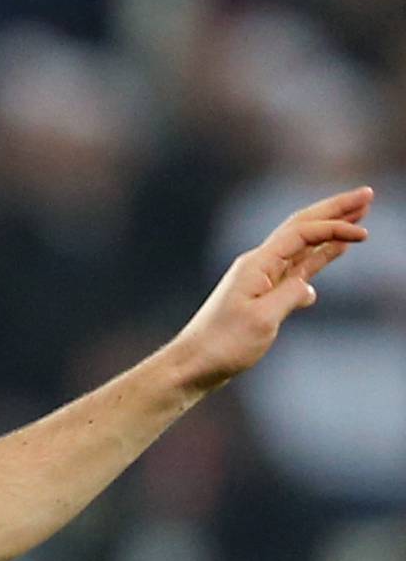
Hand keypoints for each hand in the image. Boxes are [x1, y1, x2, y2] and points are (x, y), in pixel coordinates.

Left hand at [170, 187, 372, 393]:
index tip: (364, 233)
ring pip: (302, 246)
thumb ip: (290, 296)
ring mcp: (260, 279)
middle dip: (335, 210)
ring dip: (330, 229)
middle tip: (367, 195)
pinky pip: (296, 268)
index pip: (303, 233)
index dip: (335, 227)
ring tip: (359, 214)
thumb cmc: (222, 345)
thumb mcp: (263, 320)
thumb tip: (308, 288)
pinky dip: (318, 257)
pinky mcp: (262, 295)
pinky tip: (335, 251)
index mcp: (258, 264)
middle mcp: (259, 264)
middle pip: (303, 227)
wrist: (192, 365)